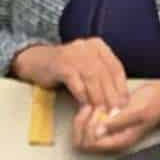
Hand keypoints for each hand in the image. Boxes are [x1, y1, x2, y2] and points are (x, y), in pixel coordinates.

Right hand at [12, 36, 132, 116]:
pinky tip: (84, 106)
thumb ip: (101, 79)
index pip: (116, 68)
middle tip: (114, 113)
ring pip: (93, 78)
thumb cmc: (64, 69)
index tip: (124, 104)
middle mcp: (88, 46)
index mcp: (98, 46)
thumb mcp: (86, 69)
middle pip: (106, 73)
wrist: (35, 62)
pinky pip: (76, 82)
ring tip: (101, 112)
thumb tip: (119, 101)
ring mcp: (74, 53)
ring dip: (98, 98)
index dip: (121, 87)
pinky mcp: (61, 63)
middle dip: (112, 95)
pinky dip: (82, 96)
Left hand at [73, 77, 159, 152]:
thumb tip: (100, 130)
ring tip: (95, 104)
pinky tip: (95, 103)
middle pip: (83, 142)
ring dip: (84, 118)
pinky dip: (87, 113)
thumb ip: (119, 121)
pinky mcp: (107, 121)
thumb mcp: (137, 111)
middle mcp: (113, 138)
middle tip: (93, 107)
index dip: (89, 127)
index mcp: (120, 140)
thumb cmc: (155, 103)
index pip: (91, 144)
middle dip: (83, 123)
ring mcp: (109, 131)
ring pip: (83, 133)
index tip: (97, 112)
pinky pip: (88, 123)